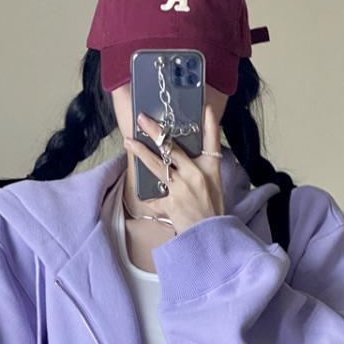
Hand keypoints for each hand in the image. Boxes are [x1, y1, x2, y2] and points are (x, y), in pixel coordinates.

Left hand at [123, 104, 225, 234]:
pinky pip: (154, 197)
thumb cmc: (212, 209)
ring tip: (129, 141)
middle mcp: (195, 175)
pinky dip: (147, 196)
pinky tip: (137, 191)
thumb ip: (200, 167)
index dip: (210, 123)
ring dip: (141, 152)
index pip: (212, 141)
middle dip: (156, 132)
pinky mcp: (171, 204)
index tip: (205, 107)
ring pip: (158, 165)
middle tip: (143, 119)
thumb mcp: (214, 184)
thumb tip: (182, 154)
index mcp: (210, 169)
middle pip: (172, 148)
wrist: (210, 236)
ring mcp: (182, 189)